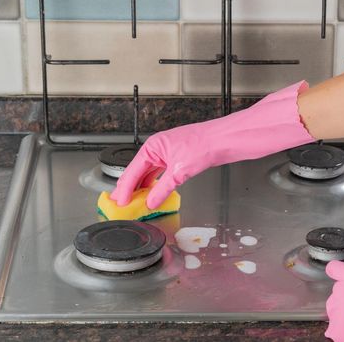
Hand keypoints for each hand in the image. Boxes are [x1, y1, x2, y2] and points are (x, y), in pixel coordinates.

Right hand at [110, 81, 314, 208]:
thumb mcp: (180, 171)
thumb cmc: (204, 145)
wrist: (225, 140)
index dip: (123, 188)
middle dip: (129, 188)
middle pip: (138, 172)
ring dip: (142, 188)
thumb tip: (151, 202)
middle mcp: (158, 149)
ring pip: (149, 174)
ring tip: (135, 202)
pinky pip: (161, 175)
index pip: (131, 171)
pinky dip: (156, 185)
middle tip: (121, 204)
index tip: (118, 202)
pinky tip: (154, 194)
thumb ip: (163, 189)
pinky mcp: (179, 159)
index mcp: (153, 147)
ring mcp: (168, 154)